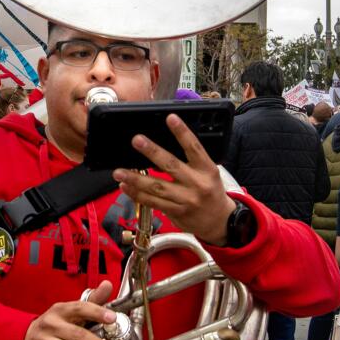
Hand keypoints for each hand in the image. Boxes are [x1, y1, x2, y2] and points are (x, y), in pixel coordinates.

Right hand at [22, 281, 118, 339]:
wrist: (24, 339)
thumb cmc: (54, 325)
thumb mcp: (70, 311)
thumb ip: (91, 300)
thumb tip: (108, 284)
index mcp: (61, 310)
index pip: (80, 308)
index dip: (96, 312)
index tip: (112, 318)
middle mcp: (51, 325)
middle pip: (75, 334)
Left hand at [112, 113, 236, 244]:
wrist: (220, 221)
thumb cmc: (211, 192)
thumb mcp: (208, 173)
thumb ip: (190, 162)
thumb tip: (160, 150)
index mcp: (207, 169)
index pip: (194, 147)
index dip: (182, 132)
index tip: (170, 118)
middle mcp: (197, 184)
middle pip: (171, 165)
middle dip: (152, 152)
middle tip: (137, 140)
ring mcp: (185, 199)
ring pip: (157, 187)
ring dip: (135, 179)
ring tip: (119, 172)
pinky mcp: (175, 212)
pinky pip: (153, 202)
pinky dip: (137, 194)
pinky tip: (125, 186)